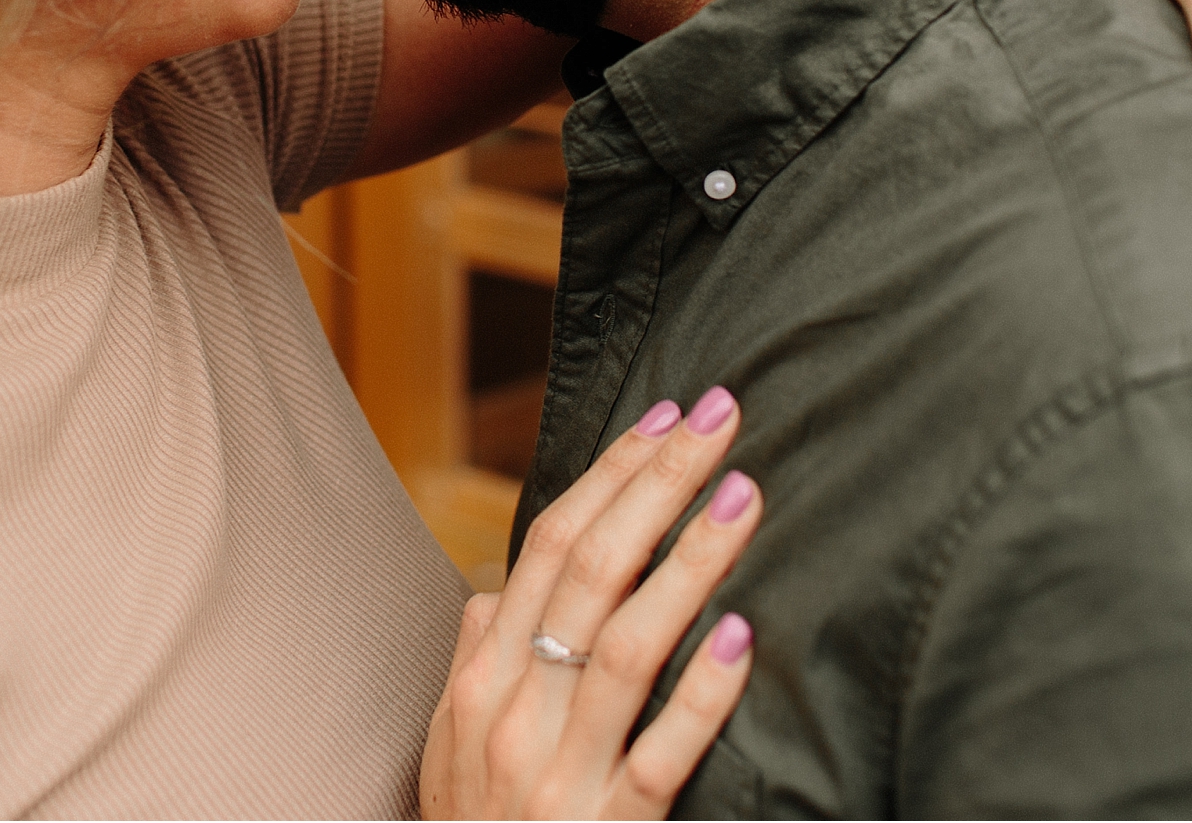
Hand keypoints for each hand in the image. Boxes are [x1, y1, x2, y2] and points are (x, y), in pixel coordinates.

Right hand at [419, 391, 758, 819]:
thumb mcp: (447, 748)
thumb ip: (472, 661)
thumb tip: (492, 586)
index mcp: (481, 676)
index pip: (548, 545)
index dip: (609, 474)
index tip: (666, 415)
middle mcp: (514, 712)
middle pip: (590, 569)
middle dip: (657, 483)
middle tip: (722, 418)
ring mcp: (558, 776)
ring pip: (628, 643)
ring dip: (690, 561)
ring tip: (745, 496)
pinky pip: (660, 755)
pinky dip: (700, 695)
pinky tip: (739, 638)